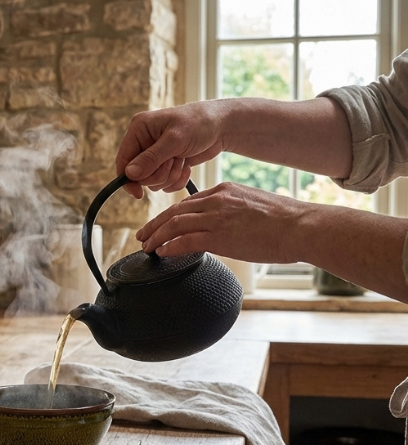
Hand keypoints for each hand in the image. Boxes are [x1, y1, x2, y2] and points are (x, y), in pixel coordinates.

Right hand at [116, 101, 230, 196]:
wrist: (222, 126)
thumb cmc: (199, 123)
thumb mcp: (175, 140)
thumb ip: (151, 158)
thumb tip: (129, 174)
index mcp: (139, 129)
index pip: (123, 160)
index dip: (128, 179)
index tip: (138, 194)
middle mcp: (144, 142)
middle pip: (139, 175)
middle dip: (159, 174)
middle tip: (174, 161)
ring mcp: (155, 154)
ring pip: (152, 182)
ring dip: (170, 176)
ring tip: (182, 160)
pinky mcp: (166, 164)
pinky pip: (164, 183)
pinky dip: (176, 179)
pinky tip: (186, 166)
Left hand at [138, 182, 304, 262]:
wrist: (301, 226)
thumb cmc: (286, 221)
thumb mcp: (253, 206)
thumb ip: (232, 213)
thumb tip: (221, 229)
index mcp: (224, 191)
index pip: (188, 202)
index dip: (170, 215)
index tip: (161, 224)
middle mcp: (216, 201)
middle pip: (175, 212)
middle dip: (155, 224)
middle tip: (143, 235)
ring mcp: (216, 218)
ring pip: (175, 225)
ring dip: (157, 237)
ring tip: (147, 246)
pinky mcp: (219, 236)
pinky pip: (185, 241)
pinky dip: (170, 246)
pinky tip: (162, 253)